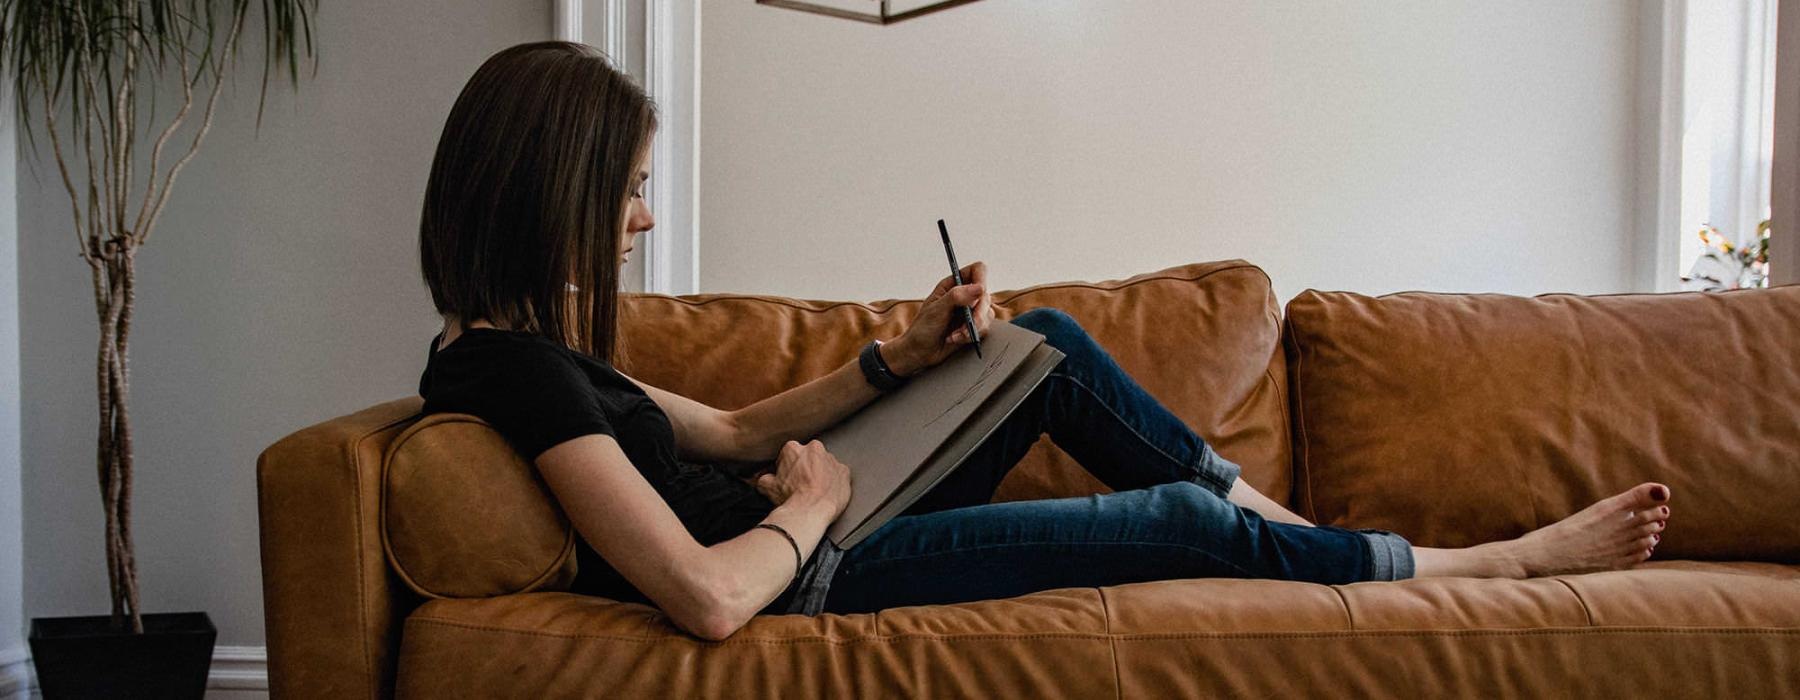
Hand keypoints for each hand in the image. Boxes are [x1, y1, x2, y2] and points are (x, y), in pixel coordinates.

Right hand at [753, 439, 851, 516]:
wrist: (810, 511)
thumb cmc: (790, 498)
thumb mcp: (767, 486)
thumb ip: (764, 477)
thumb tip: (762, 478)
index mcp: (793, 448)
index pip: (788, 454)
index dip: (787, 468)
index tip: (788, 478)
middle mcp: (814, 448)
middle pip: (809, 456)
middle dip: (805, 467)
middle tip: (801, 484)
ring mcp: (831, 459)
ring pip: (824, 464)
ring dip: (821, 473)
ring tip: (814, 490)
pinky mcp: (844, 471)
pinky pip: (838, 474)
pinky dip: (834, 481)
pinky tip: (826, 492)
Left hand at [885, 261, 994, 375]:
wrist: (920, 352)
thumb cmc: (922, 329)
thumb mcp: (936, 309)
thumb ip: (956, 296)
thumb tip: (978, 288)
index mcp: (953, 285)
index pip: (977, 271)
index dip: (981, 279)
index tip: (979, 293)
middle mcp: (964, 296)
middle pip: (985, 295)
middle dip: (978, 313)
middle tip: (968, 324)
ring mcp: (970, 311)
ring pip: (987, 314)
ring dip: (973, 328)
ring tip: (956, 335)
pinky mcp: (974, 326)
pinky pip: (984, 328)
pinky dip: (971, 336)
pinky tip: (955, 339)